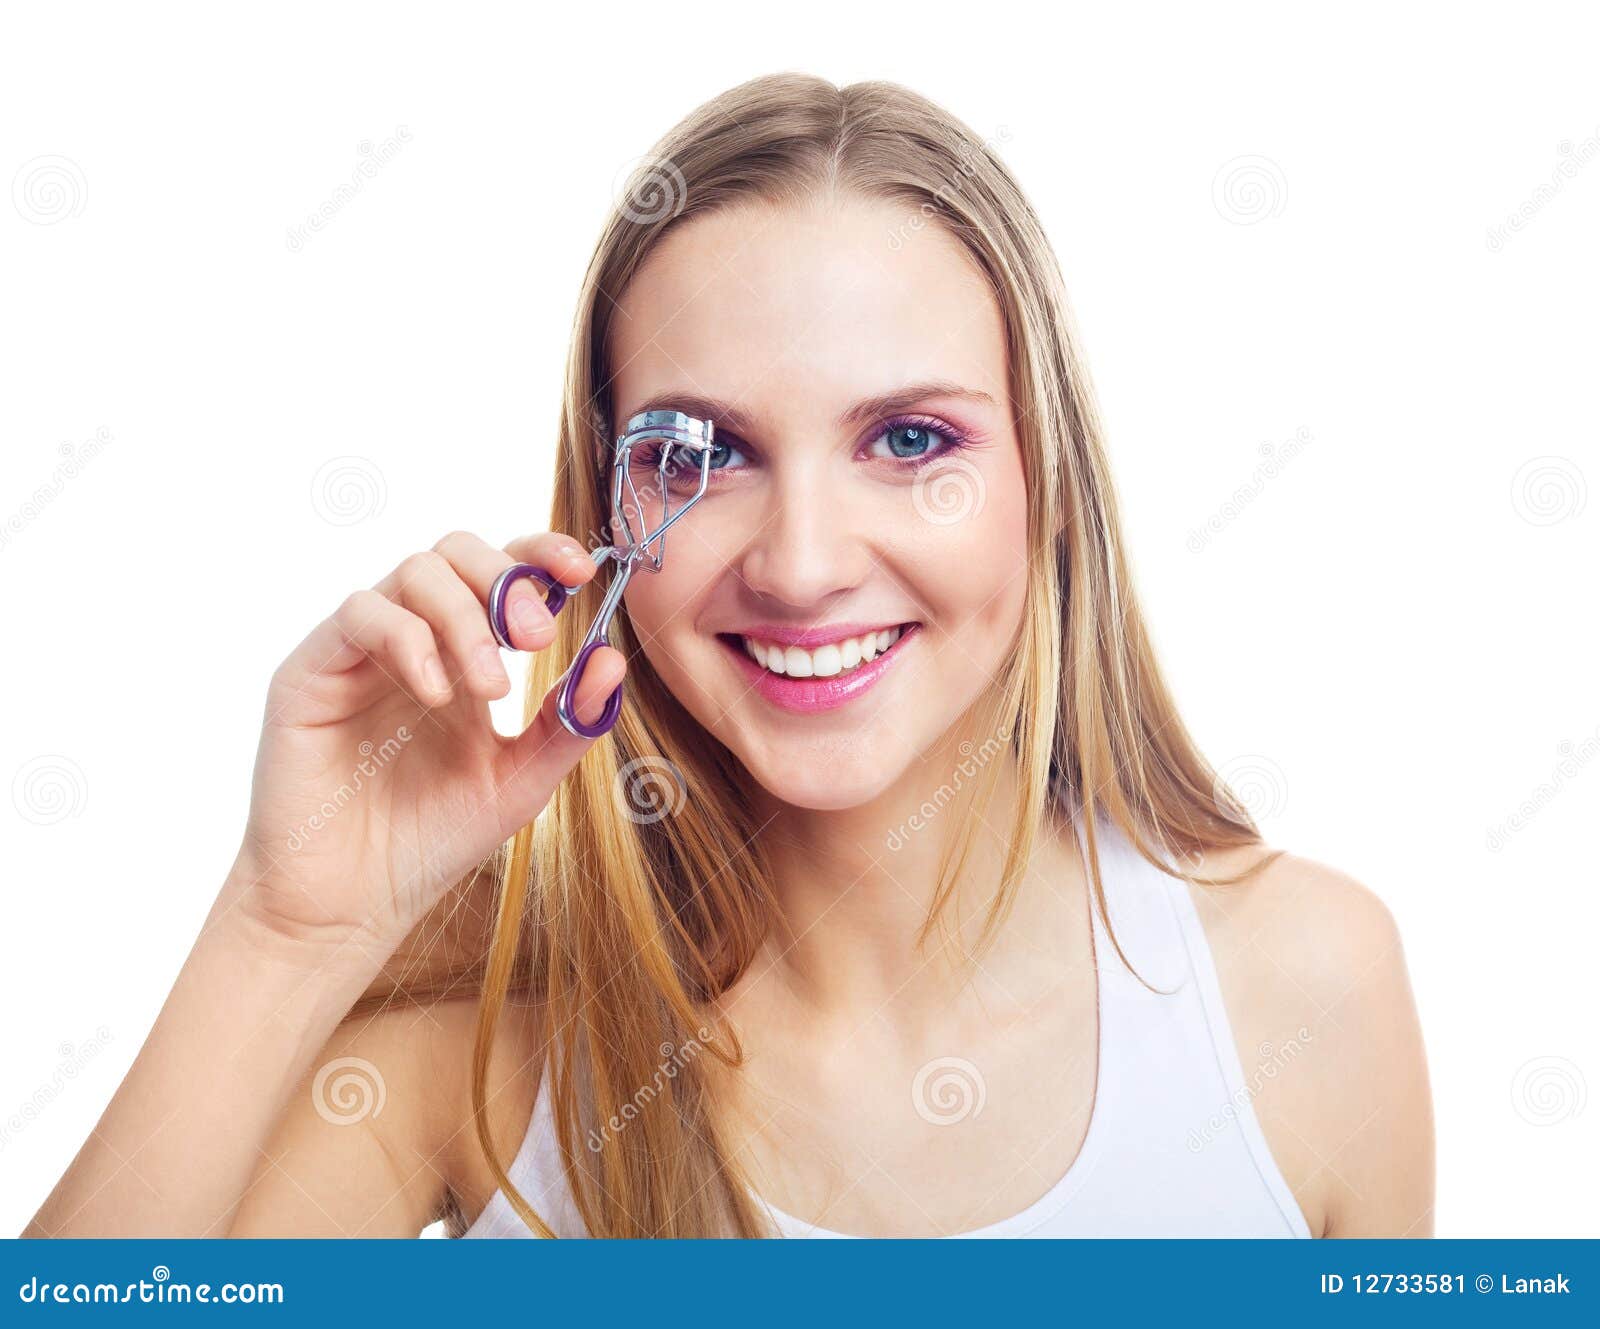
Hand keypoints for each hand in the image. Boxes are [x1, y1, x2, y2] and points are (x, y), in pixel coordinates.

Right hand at [224, 530, 621, 960]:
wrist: (353, 904)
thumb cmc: (431, 841)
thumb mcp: (522, 781)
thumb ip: (568, 722)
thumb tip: (612, 658)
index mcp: (467, 656)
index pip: (503, 573)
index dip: (540, 554)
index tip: (581, 572)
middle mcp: (414, 640)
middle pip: (456, 551)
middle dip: (505, 580)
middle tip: (535, 638)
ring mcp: (362, 651)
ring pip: (413, 572)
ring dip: (465, 617)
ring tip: (491, 688)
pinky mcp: (312, 669)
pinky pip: (361, 614)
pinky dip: (409, 641)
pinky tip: (438, 696)